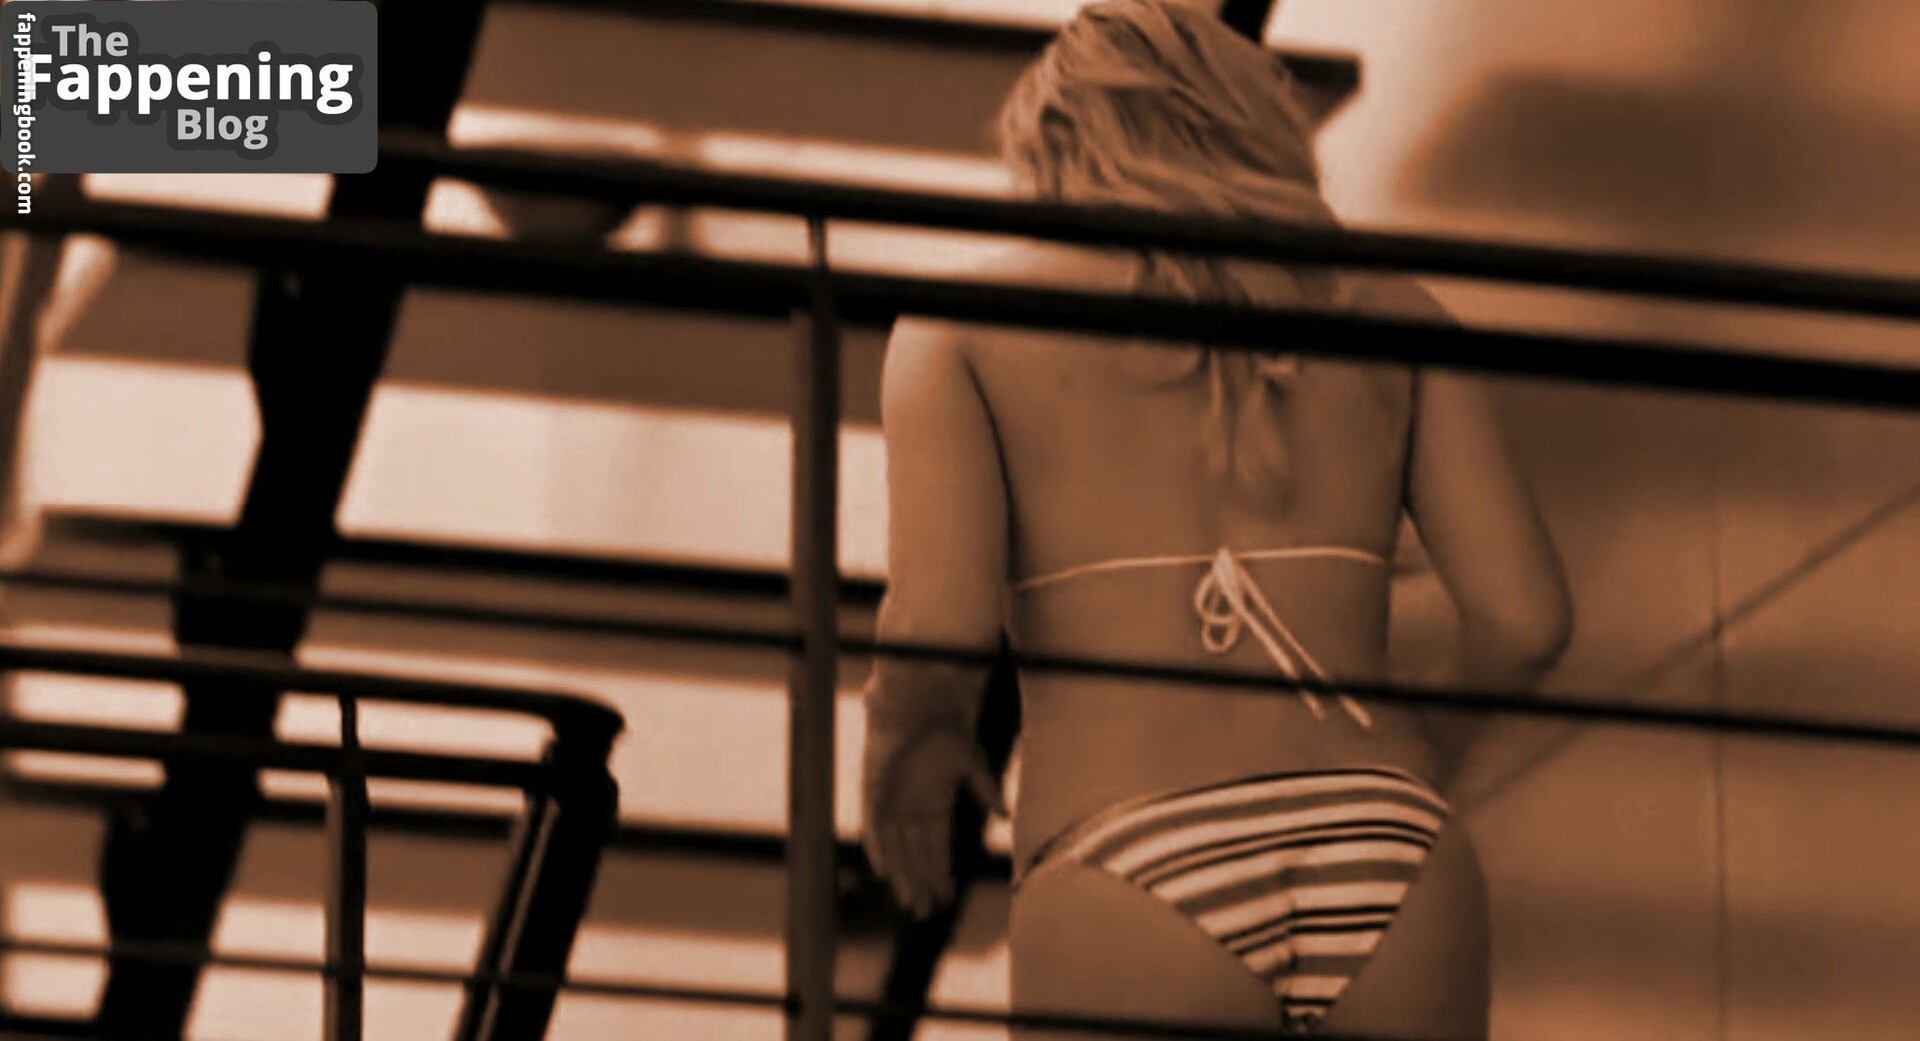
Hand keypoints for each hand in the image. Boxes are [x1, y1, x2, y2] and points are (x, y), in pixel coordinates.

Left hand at [860, 722, 1004, 918]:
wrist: (919, 708)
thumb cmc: (946, 732)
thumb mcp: (972, 764)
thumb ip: (987, 791)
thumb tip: (1007, 817)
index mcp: (933, 805)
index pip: (936, 849)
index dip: (940, 873)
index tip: (946, 897)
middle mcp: (911, 810)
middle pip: (915, 856)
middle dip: (921, 883)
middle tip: (925, 912)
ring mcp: (891, 803)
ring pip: (896, 849)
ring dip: (903, 876)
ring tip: (910, 902)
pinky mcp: (873, 793)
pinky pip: (874, 829)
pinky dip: (879, 850)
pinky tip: (884, 872)